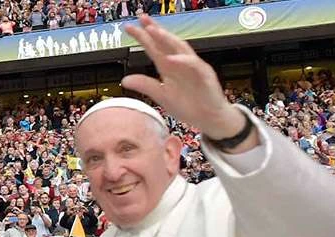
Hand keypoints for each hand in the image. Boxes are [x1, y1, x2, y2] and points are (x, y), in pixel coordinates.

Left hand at [120, 16, 239, 139]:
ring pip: (180, 48)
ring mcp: (193, 67)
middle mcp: (180, 63)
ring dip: (166, 38)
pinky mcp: (204, 75)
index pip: (154, 48)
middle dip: (154, 29)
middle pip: (166, 42)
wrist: (210, 118)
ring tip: (152, 30)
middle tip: (142, 18)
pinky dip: (182, 60)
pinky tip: (171, 58)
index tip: (129, 27)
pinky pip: (193, 65)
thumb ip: (145, 86)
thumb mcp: (162, 96)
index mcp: (169, 67)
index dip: (142, 37)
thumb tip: (125, 80)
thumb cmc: (189, 106)